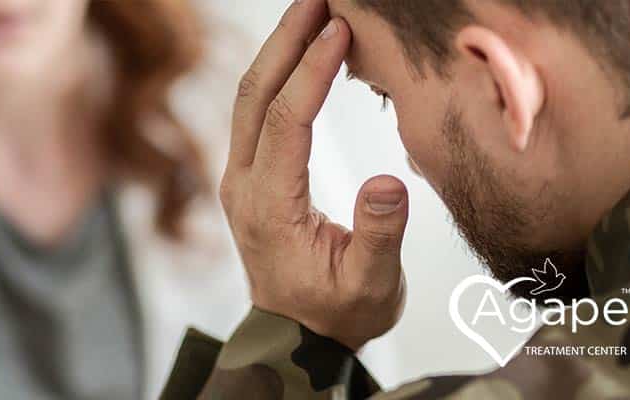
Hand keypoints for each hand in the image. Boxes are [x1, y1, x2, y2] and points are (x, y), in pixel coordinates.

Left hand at [220, 0, 407, 350]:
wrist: (296, 334)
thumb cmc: (336, 312)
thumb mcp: (369, 285)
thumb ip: (378, 234)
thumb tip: (389, 182)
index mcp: (270, 207)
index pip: (285, 122)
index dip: (310, 72)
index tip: (339, 29)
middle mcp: (243, 185)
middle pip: (254, 96)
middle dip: (284, 41)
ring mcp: (240, 178)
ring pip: (249, 99)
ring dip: (277, 52)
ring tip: (311, 12)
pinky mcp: (249, 175)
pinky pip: (256, 113)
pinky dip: (278, 76)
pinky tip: (302, 54)